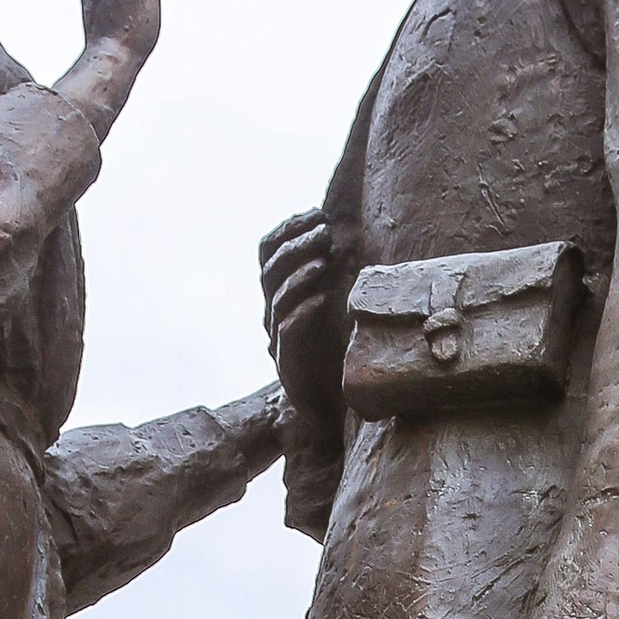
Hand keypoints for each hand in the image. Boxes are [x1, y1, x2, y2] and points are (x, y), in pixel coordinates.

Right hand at [259, 205, 338, 409]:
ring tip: (325, 260)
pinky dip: (304, 312)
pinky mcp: (288, 362)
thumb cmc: (334, 350)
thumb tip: (349, 230)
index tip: (316, 214)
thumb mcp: (334, 302)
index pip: (268, 250)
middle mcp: (272, 312)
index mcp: (280, 292)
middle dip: (296, 244)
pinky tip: (323, 299)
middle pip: (270, 268)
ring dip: (300, 274)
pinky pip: (288, 331)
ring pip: (276, 297)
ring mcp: (277, 337)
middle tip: (324, 231)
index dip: (287, 228)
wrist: (330, 404)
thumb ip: (332, 271)